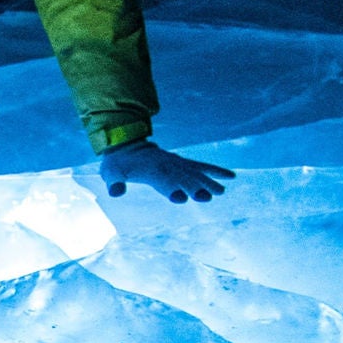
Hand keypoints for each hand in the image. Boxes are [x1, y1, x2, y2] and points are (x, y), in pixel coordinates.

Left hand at [99, 140, 234, 202]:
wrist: (126, 145)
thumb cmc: (118, 164)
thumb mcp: (110, 172)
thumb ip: (114, 182)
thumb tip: (116, 192)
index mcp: (150, 169)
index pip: (162, 180)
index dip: (171, 188)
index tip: (181, 198)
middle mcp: (167, 164)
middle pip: (183, 177)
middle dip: (194, 187)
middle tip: (206, 197)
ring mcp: (177, 163)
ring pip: (195, 172)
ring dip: (208, 181)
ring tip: (220, 192)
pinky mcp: (183, 163)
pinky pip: (202, 166)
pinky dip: (216, 171)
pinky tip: (231, 177)